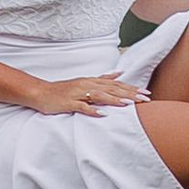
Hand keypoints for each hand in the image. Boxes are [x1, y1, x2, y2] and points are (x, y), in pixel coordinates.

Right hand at [26, 74, 148, 114]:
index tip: (146, 94)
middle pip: (112, 88)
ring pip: (99, 96)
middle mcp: (88, 84)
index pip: (116, 84)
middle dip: (129, 94)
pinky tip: (102, 115)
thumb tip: (120, 73)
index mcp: (93, 80)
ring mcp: (78, 93)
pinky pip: (82, 107)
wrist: (42, 93)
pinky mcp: (69, 103)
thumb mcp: (85, 81)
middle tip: (145, 99)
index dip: (132, 88)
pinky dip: (92, 110)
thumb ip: (103, 78)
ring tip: (128, 104)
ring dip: (114, 100)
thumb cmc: (65, 89)